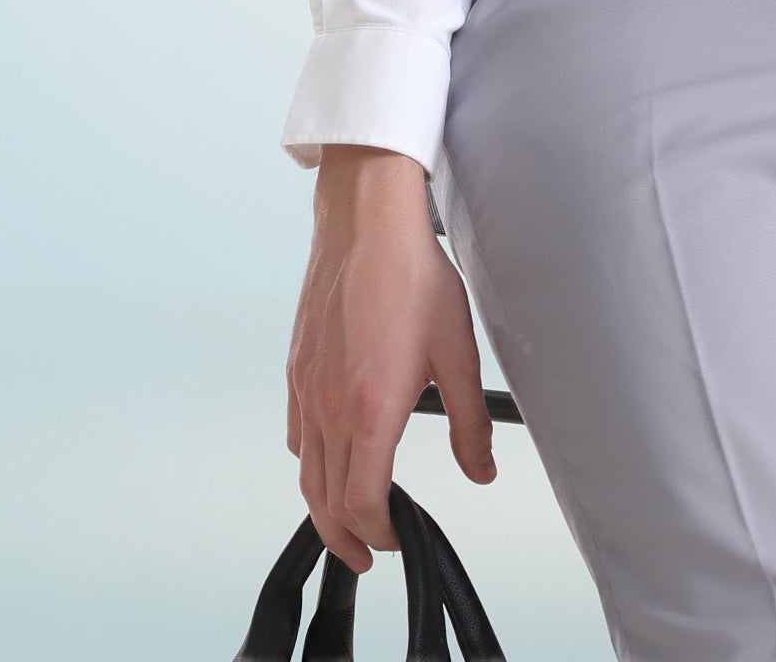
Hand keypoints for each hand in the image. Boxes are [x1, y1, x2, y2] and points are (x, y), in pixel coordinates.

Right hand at [284, 145, 495, 571]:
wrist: (367, 224)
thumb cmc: (412, 275)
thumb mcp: (458, 352)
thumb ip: (470, 422)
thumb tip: (480, 469)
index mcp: (371, 410)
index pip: (362, 503)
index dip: (379, 535)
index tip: (397, 540)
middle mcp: (329, 407)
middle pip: (325, 501)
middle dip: (347, 538)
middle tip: (369, 552)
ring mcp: (307, 389)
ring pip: (305, 472)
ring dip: (325, 506)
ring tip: (349, 519)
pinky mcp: (297, 369)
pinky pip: (296, 435)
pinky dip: (310, 463)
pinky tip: (328, 457)